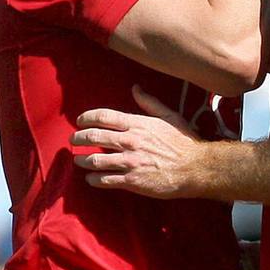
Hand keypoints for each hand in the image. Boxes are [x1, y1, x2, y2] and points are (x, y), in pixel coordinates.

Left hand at [72, 86, 208, 198]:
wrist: (196, 168)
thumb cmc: (184, 142)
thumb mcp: (169, 116)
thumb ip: (149, 103)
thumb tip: (135, 88)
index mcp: (137, 124)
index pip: (103, 116)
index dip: (87, 118)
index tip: (80, 121)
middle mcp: (130, 141)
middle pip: (93, 136)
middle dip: (79, 138)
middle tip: (74, 140)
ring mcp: (130, 162)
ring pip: (95, 160)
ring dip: (82, 160)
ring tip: (78, 160)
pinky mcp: (132, 181)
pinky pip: (104, 180)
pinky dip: (93, 179)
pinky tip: (91, 178)